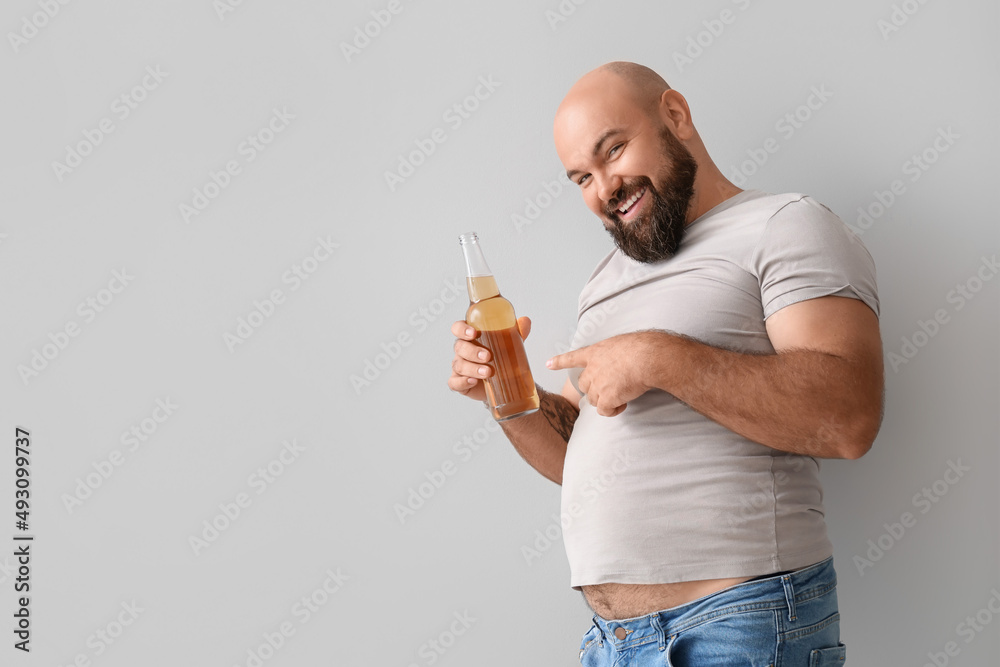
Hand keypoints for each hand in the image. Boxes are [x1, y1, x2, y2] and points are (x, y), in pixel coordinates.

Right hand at [448, 316, 531, 401]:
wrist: (502, 382)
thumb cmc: (500, 356)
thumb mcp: (509, 343)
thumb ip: (516, 331)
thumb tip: (525, 321)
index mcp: (469, 337)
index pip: (458, 328)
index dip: (462, 329)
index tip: (474, 333)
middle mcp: (461, 350)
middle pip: (460, 347)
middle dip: (473, 352)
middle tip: (488, 356)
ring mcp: (459, 367)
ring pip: (459, 365)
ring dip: (473, 368)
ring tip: (488, 372)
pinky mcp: (459, 382)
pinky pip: (455, 382)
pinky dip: (463, 382)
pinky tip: (473, 381)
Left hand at [546, 330, 663, 416]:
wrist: (647, 357)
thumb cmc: (642, 347)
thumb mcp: (621, 343)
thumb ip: (614, 354)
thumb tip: (624, 363)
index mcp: (595, 352)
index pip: (573, 357)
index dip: (560, 361)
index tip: (548, 364)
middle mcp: (592, 369)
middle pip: (584, 385)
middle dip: (595, 389)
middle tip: (613, 388)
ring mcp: (598, 384)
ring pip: (594, 399)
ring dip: (606, 400)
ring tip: (622, 394)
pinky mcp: (606, 398)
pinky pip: (604, 411)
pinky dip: (613, 410)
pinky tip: (623, 404)